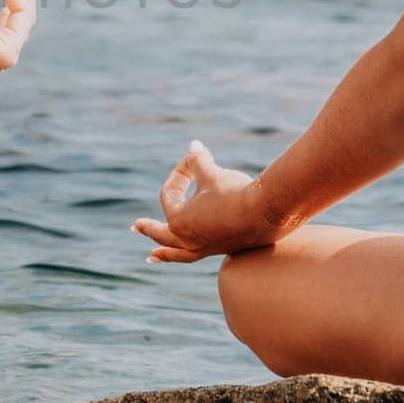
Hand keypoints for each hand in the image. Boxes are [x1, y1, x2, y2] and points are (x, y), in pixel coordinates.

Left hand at [132, 141, 289, 262]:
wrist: (268, 212)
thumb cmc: (235, 192)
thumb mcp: (212, 174)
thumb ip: (198, 162)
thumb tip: (192, 146)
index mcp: (179, 220)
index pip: (169, 195)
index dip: (178, 174)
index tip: (191, 160)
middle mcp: (189, 239)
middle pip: (163, 233)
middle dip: (149, 229)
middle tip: (135, 227)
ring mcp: (206, 247)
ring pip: (179, 252)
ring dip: (164, 252)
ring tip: (152, 256)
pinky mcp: (223, 248)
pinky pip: (197, 254)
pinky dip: (187, 254)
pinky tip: (191, 251)